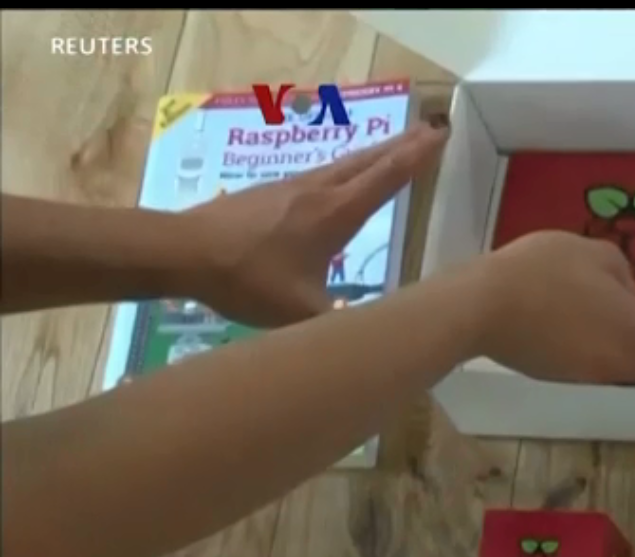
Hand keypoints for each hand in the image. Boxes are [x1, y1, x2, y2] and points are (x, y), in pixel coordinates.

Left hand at [181, 122, 448, 326]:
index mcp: (336, 214)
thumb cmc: (246, 279)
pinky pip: (324, 173)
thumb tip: (375, 339)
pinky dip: (348, 168)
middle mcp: (319, 191)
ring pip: (345, 163)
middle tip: (430, 129)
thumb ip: (340, 325)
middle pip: (370, 160)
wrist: (184, 251)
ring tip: (396, 147)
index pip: (386, 178)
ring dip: (376, 153)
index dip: (416, 157)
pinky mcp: (272, 192)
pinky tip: (342, 177)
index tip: (440, 134)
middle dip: (403, 145)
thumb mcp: (299, 312)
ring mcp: (293, 187)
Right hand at [459, 231, 634, 388]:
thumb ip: (626, 277)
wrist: (483, 306)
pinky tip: (605, 347)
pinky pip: (604, 377)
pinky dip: (615, 368)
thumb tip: (629, 300)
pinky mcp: (565, 380)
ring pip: (633, 381)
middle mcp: (624, 369)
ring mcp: (592, 380)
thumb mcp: (598, 255)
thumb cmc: (547, 272)